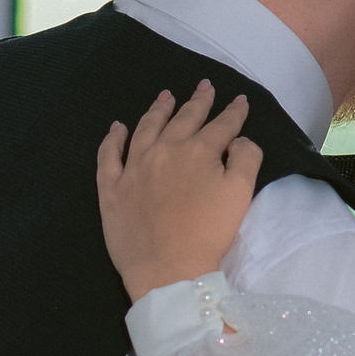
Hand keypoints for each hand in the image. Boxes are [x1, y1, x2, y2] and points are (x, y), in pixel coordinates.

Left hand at [96, 81, 261, 301]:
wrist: (167, 269)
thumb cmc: (208, 234)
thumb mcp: (241, 194)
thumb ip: (246, 159)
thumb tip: (238, 138)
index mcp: (198, 151)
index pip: (220, 125)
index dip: (233, 112)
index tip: (239, 100)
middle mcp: (164, 150)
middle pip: (183, 119)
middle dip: (197, 101)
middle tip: (204, 86)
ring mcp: (134, 167)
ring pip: (146, 128)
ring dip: (158, 110)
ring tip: (165, 96)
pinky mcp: (112, 188)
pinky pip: (109, 156)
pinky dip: (113, 139)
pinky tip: (117, 127)